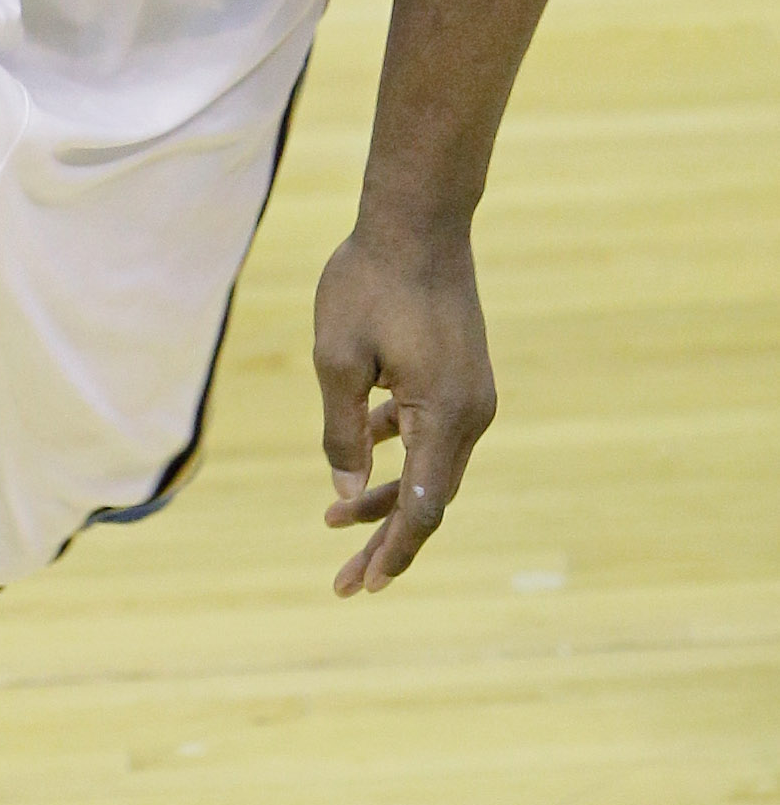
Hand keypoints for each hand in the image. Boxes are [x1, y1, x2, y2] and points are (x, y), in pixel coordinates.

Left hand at [312, 224, 496, 596]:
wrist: (418, 220)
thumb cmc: (369, 282)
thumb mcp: (335, 360)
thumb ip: (340, 434)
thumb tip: (345, 494)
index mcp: (443, 416)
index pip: (421, 509)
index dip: (391, 552)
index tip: (360, 584)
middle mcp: (471, 415)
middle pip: (429, 499)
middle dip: (385, 538)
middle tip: (345, 580)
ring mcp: (472, 396)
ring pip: (429, 467)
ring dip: (387, 496)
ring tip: (334, 520)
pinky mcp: (462, 377)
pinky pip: (431, 432)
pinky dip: (398, 451)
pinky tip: (363, 457)